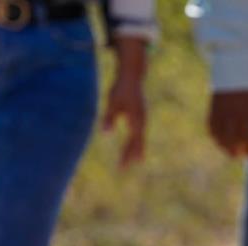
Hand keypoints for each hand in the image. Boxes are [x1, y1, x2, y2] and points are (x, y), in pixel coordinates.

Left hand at [103, 36, 147, 168]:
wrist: (133, 75)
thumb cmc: (121, 88)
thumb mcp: (112, 102)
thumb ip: (110, 118)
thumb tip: (106, 133)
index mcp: (136, 119)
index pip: (132, 141)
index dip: (127, 154)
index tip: (122, 165)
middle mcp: (141, 121)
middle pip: (138, 142)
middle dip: (131, 155)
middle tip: (125, 168)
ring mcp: (142, 118)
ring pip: (140, 138)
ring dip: (136, 150)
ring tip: (135, 161)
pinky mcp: (140, 115)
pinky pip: (139, 132)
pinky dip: (136, 141)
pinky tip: (132, 146)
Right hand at [209, 90, 247, 156]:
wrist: (237, 68)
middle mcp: (237, 115)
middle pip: (233, 140)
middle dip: (234, 151)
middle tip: (235, 155)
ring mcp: (224, 111)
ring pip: (220, 135)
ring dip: (222, 145)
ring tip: (226, 149)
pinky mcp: (214, 107)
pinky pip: (211, 126)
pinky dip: (213, 134)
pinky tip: (217, 139)